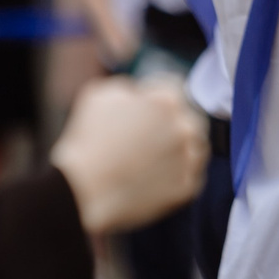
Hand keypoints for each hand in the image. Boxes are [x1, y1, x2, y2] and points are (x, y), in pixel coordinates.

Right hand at [49, 77, 207, 235]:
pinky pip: (190, 176)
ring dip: (181, 148)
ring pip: (196, 147)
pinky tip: (154, 178)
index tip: (146, 112)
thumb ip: (130, 87)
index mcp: (167, 101)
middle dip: (173, 124)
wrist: (82, 191)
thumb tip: (142, 93)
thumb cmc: (87, 142)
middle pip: (190, 119)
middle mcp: (185, 126)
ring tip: (152, 160)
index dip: (157, 100)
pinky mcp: (187, 186)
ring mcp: (189, 158)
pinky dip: (177, 175)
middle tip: (149, 139)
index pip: (175, 90)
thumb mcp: (100, 96)